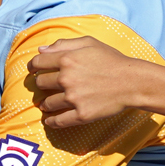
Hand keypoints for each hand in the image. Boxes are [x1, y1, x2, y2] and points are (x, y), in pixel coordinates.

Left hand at [28, 40, 157, 127]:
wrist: (131, 82)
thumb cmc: (112, 60)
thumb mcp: (89, 43)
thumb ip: (63, 44)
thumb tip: (41, 50)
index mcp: (67, 59)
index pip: (37, 63)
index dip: (32, 67)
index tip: (33, 71)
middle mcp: (66, 79)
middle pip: (40, 83)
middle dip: (41, 84)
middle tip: (45, 87)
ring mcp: (73, 98)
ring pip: (47, 103)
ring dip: (45, 104)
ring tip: (47, 104)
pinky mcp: (81, 115)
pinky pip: (58, 122)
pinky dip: (51, 122)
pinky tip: (49, 120)